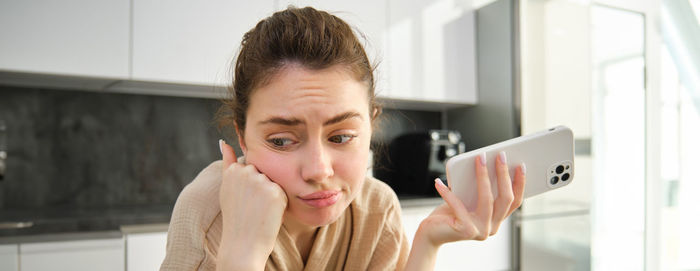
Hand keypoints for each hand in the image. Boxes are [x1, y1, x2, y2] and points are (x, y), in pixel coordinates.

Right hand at [217, 140, 287, 269]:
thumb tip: (224, 142)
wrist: (243, 243)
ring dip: (271, 195)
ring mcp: (261, 181)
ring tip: (259, 210)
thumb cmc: (235, 217)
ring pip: (274, 182)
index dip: (251, 187)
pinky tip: (268, 214)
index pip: (252, 168)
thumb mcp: (227, 187)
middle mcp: (246, 172)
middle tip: (252, 207)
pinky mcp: (275, 191)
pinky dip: (279, 204)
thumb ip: (228, 163)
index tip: (245, 201)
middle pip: (264, 173)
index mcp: (233, 170)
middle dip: (262, 188)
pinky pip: (283, 193)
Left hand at [418, 152, 525, 246]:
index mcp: (495, 221)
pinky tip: (439, 181)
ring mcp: (480, 230)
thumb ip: (478, 190)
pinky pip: (458, 205)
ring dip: (483, 175)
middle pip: (505, 199)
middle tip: (501, 156)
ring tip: (479, 159)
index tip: (521, 166)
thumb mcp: (466, 200)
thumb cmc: (448, 214)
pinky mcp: (465, 230)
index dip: (520, 183)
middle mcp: (491, 228)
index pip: (514, 202)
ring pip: (487, 199)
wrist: (431, 234)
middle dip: (504, 174)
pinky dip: (447, 192)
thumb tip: (486, 163)